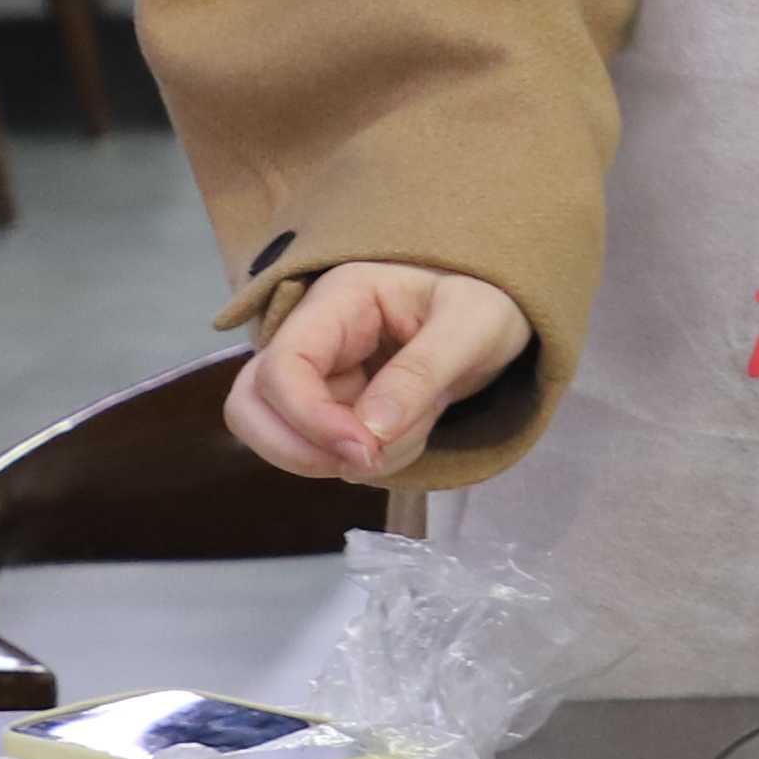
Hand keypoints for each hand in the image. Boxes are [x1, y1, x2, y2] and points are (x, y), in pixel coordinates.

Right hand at [224, 261, 529, 484]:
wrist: (507, 311)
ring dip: (343, 457)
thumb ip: (422, 374)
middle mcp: (314, 338)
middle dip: (303, 449)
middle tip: (373, 459)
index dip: (307, 419)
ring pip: (284, 437)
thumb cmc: (493, 298)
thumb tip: (369, 434)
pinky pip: (327, 451)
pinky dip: (369, 460)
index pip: (281, 367)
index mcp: (338, 301)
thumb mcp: (473, 326)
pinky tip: (415, 433)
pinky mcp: (338, 407)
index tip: (364, 450)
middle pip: (251, 406)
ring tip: (415, 431)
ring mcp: (322, 376)